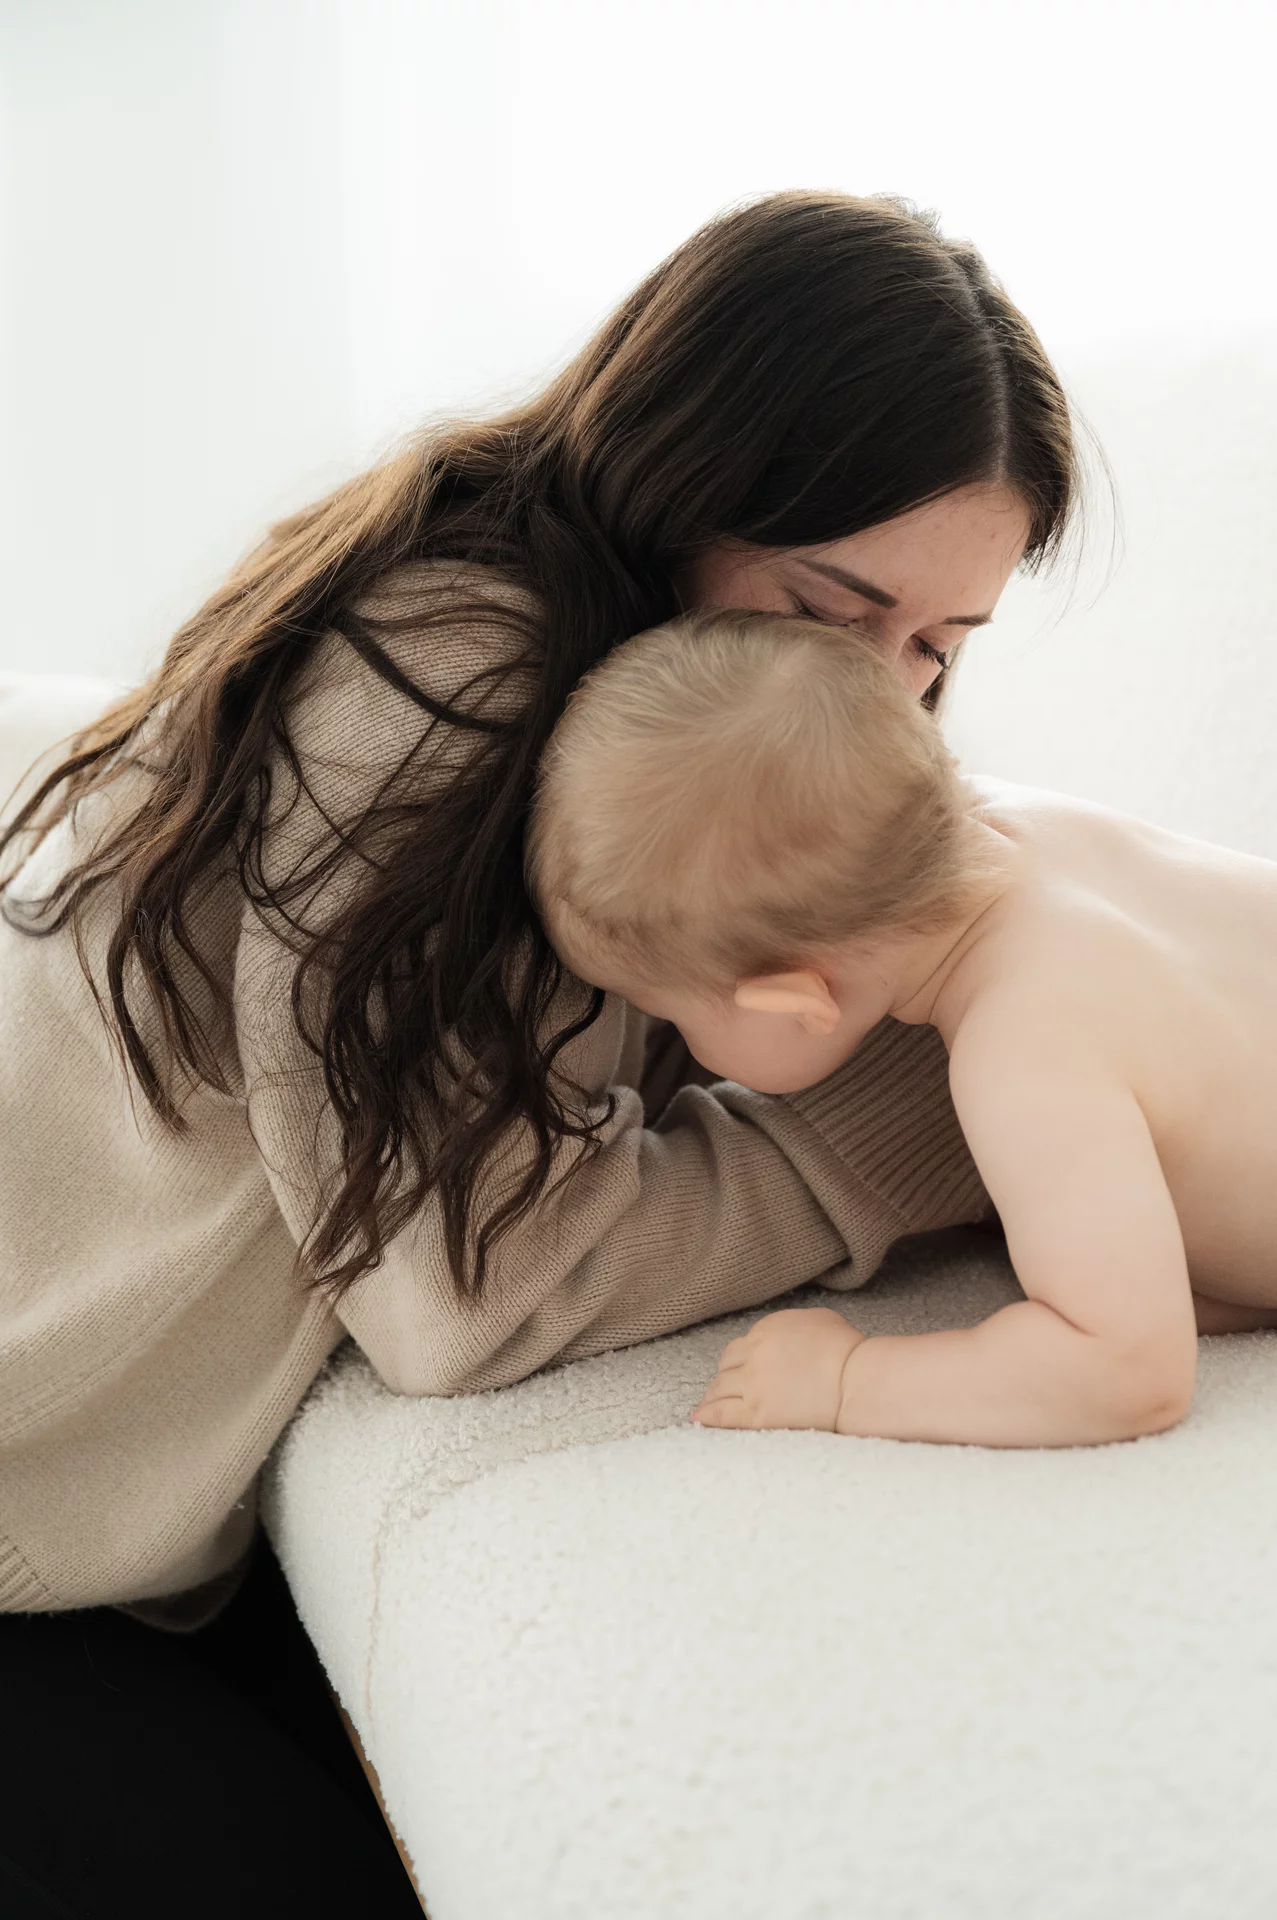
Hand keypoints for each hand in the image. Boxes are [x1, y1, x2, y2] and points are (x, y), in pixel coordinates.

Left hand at [691, 1307, 865, 1431]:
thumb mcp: (819, 1320)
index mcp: (767, 1330)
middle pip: (726, 1366)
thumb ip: (793, 1326)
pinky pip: (721, 1414)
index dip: (738, 1360)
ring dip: (713, 1395)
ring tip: (708, 1404)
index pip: (740, 1346)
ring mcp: (753, 1384)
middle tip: (721, 1388)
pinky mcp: (756, 1413)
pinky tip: (699, 1419)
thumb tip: (788, 1335)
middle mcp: (754, 1353)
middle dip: (724, 1377)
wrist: (855, 1381)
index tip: (738, 1370)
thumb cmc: (847, 1350)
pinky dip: (707, 1416)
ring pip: (719, 1388)